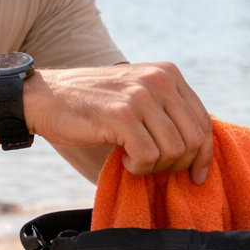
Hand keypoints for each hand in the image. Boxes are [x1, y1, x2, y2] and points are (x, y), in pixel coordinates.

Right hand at [25, 62, 213, 182]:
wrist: (46, 97)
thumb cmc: (91, 104)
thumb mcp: (136, 94)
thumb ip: (165, 109)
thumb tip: (198, 147)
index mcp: (168, 74)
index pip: (203, 120)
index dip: (204, 154)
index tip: (197, 175)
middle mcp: (159, 80)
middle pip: (194, 138)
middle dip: (180, 164)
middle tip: (156, 169)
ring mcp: (140, 96)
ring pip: (174, 150)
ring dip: (156, 166)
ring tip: (135, 161)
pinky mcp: (122, 115)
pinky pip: (149, 155)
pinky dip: (140, 167)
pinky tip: (125, 161)